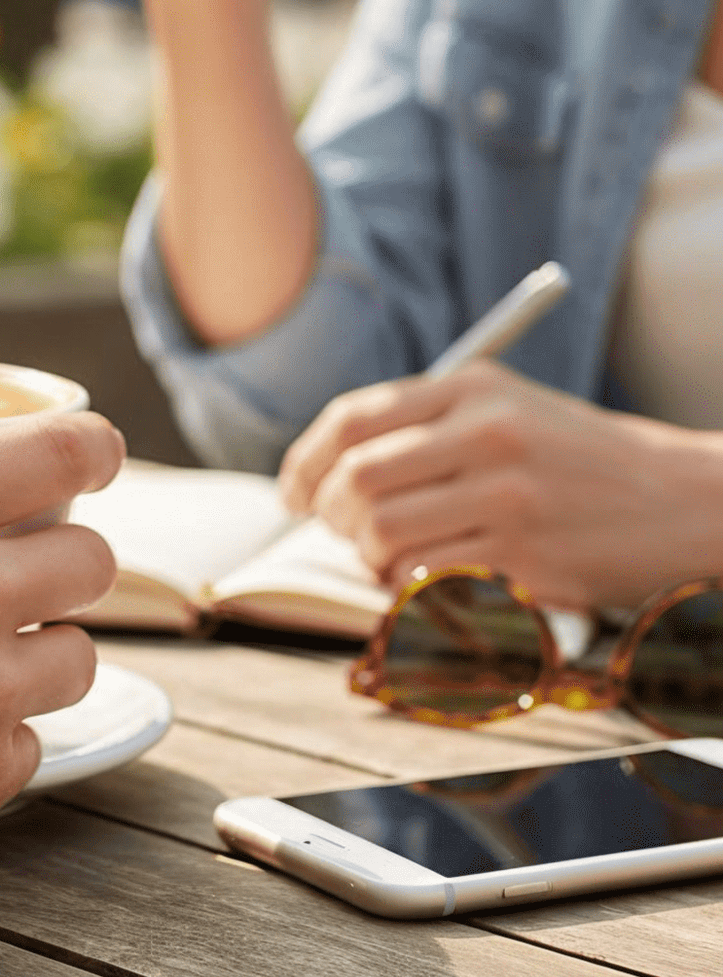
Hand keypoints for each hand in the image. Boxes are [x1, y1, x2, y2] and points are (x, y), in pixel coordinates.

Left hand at [279, 361, 722, 609]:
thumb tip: (327, 471)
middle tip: (339, 532)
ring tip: (386, 558)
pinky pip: (426, 579)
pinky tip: (429, 579)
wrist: (686, 498)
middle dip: (329, 515)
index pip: (352, 420)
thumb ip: (422, 424)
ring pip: (382, 534)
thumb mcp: (506, 407)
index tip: (292, 494)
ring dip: (367, 556)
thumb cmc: (578, 457)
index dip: (304, 462)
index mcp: (472, 388)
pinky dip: (409, 587)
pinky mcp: (527, 556)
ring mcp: (508, 498)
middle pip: (355, 479)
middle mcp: (486, 435)